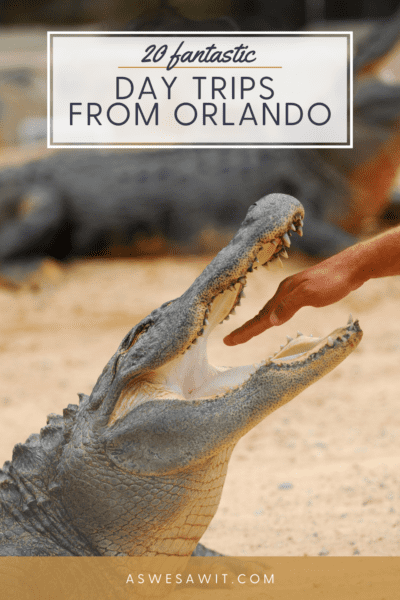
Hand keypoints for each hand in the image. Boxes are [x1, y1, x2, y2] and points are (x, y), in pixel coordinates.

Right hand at [224, 258, 362, 345]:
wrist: (352, 266)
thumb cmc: (333, 280)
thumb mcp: (310, 294)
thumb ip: (290, 306)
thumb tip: (270, 321)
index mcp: (284, 293)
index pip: (261, 318)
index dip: (245, 331)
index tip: (228, 342)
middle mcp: (285, 292)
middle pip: (262, 314)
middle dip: (246, 329)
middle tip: (230, 341)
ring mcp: (294, 292)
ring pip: (271, 311)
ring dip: (258, 323)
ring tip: (247, 333)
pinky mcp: (304, 293)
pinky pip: (282, 308)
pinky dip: (273, 316)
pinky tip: (276, 318)